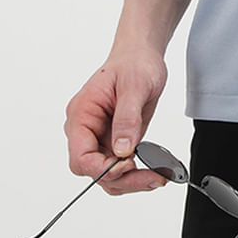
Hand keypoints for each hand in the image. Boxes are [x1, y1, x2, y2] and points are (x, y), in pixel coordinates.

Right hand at [64, 47, 168, 195]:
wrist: (141, 55)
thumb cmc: (134, 63)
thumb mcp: (135, 86)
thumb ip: (127, 118)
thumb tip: (123, 150)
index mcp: (82, 115)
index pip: (80, 156)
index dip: (102, 168)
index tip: (128, 165)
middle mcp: (86, 129)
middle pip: (93, 170)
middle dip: (122, 179)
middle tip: (151, 178)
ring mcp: (99, 137)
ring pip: (106, 174)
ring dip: (130, 181)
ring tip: (156, 178)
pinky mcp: (113, 141)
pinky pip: (118, 166)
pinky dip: (134, 174)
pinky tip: (152, 172)